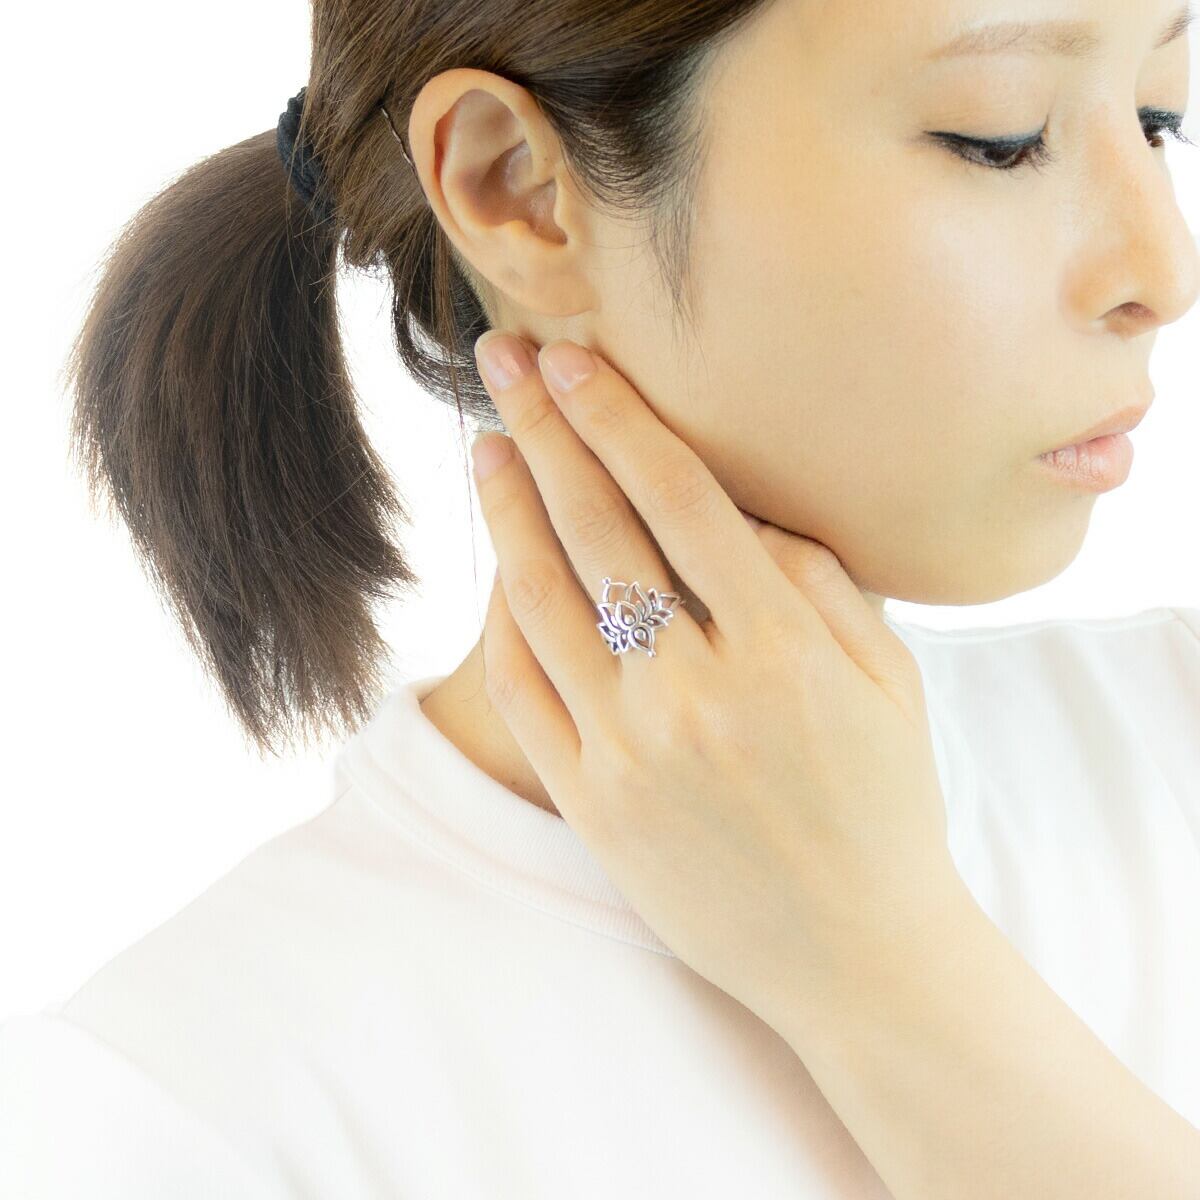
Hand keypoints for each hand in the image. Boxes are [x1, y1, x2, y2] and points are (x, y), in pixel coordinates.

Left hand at [469, 331, 956, 1027]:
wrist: (855, 954)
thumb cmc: (884, 805)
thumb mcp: (891, 680)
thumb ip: (819, 581)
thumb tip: (737, 511)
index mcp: (782, 647)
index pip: (678, 496)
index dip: (616, 415)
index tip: (572, 358)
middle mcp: (696, 689)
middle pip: (596, 526)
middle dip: (545, 428)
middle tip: (504, 360)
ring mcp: (631, 749)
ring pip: (542, 598)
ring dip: (507, 509)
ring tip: (487, 448)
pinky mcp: (589, 802)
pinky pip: (523, 688)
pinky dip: (501, 616)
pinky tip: (497, 561)